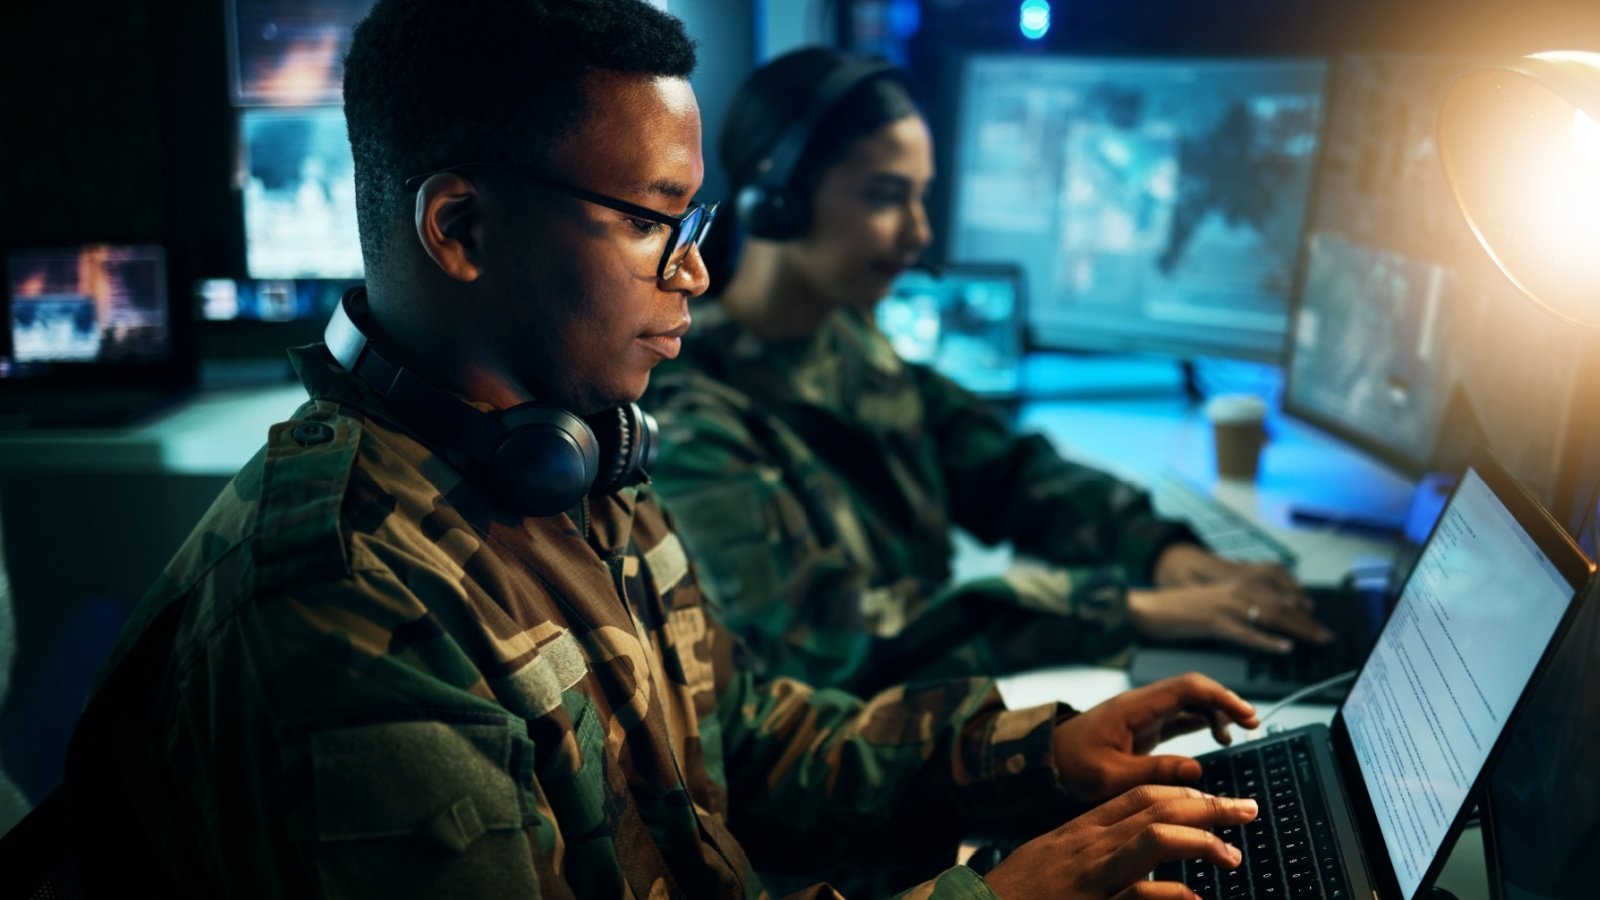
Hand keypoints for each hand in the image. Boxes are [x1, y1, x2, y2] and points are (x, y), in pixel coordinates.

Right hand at [983, 786, 1257, 899]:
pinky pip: (1136, 894)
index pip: (1139, 796)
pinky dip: (1169, 894)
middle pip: (1155, 808)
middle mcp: (1086, 845)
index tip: (1217, 798)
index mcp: (1080, 832)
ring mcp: (1088, 874)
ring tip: (1231, 853)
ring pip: (1151, 838)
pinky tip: (1194, 899)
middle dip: (1208, 805)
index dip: (1185, 793)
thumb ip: (1094, 855)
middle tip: (1247, 808)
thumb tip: (1138, 859)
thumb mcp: (1055, 863)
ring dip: (1200, 841)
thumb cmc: (1015, 894)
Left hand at [1051, 674, 1258, 805]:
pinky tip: (1218, 737)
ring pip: (1189, 702)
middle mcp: (1141, 705)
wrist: (1043, 761)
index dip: (1220, 697)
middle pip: (1192, 690)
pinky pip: (1180, 717)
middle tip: (1252, 723)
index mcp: (1134, 708)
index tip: (1244, 715)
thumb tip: (1196, 767)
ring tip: (1239, 733)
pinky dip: (1203, 722)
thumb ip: (1152, 771)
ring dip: (1216, 711)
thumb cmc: (1069, 765)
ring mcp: (1143, 715)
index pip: (1186, 688)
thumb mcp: (1109, 776)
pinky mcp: (1143, 728)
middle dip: (1224, 701)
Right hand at [1135, 547, 1331, 653]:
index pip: (1278, 585)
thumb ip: (1241, 600)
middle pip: (1281, 603)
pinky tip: (1284, 648)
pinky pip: (1247, 633)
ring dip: (1298, 629)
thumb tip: (1268, 614)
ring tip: (1316, 640)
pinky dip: (1268, 641)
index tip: (1314, 611)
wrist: (1153, 607)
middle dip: (1307, 619)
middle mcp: (1235, 589)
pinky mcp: (1215, 623)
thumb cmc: (1184, 606)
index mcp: (1237, 580)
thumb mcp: (1217, 596)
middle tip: (1325, 634)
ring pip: (1271, 616)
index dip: (1299, 598)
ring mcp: (1226, 606)